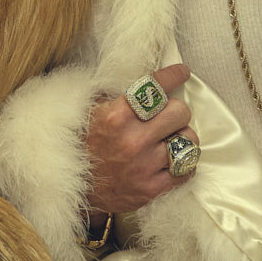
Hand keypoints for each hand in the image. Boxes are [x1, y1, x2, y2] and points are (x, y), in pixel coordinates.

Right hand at [84, 64, 199, 216]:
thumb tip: (145, 80)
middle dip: (175, 112)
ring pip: (189, 140)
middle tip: (166, 117)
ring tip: (167, 140)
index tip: (181, 72)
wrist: (72, 188)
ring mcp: (144, 166)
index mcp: (116, 116)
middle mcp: (132, 140)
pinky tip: (170, 159)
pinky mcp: (151, 188)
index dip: (174, 75)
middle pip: (180, 112)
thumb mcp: (91, 111)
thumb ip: (118, 95)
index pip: (156, 87)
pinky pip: (187, 169)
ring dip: (181, 137)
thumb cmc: (83, 145)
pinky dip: (183, 163)